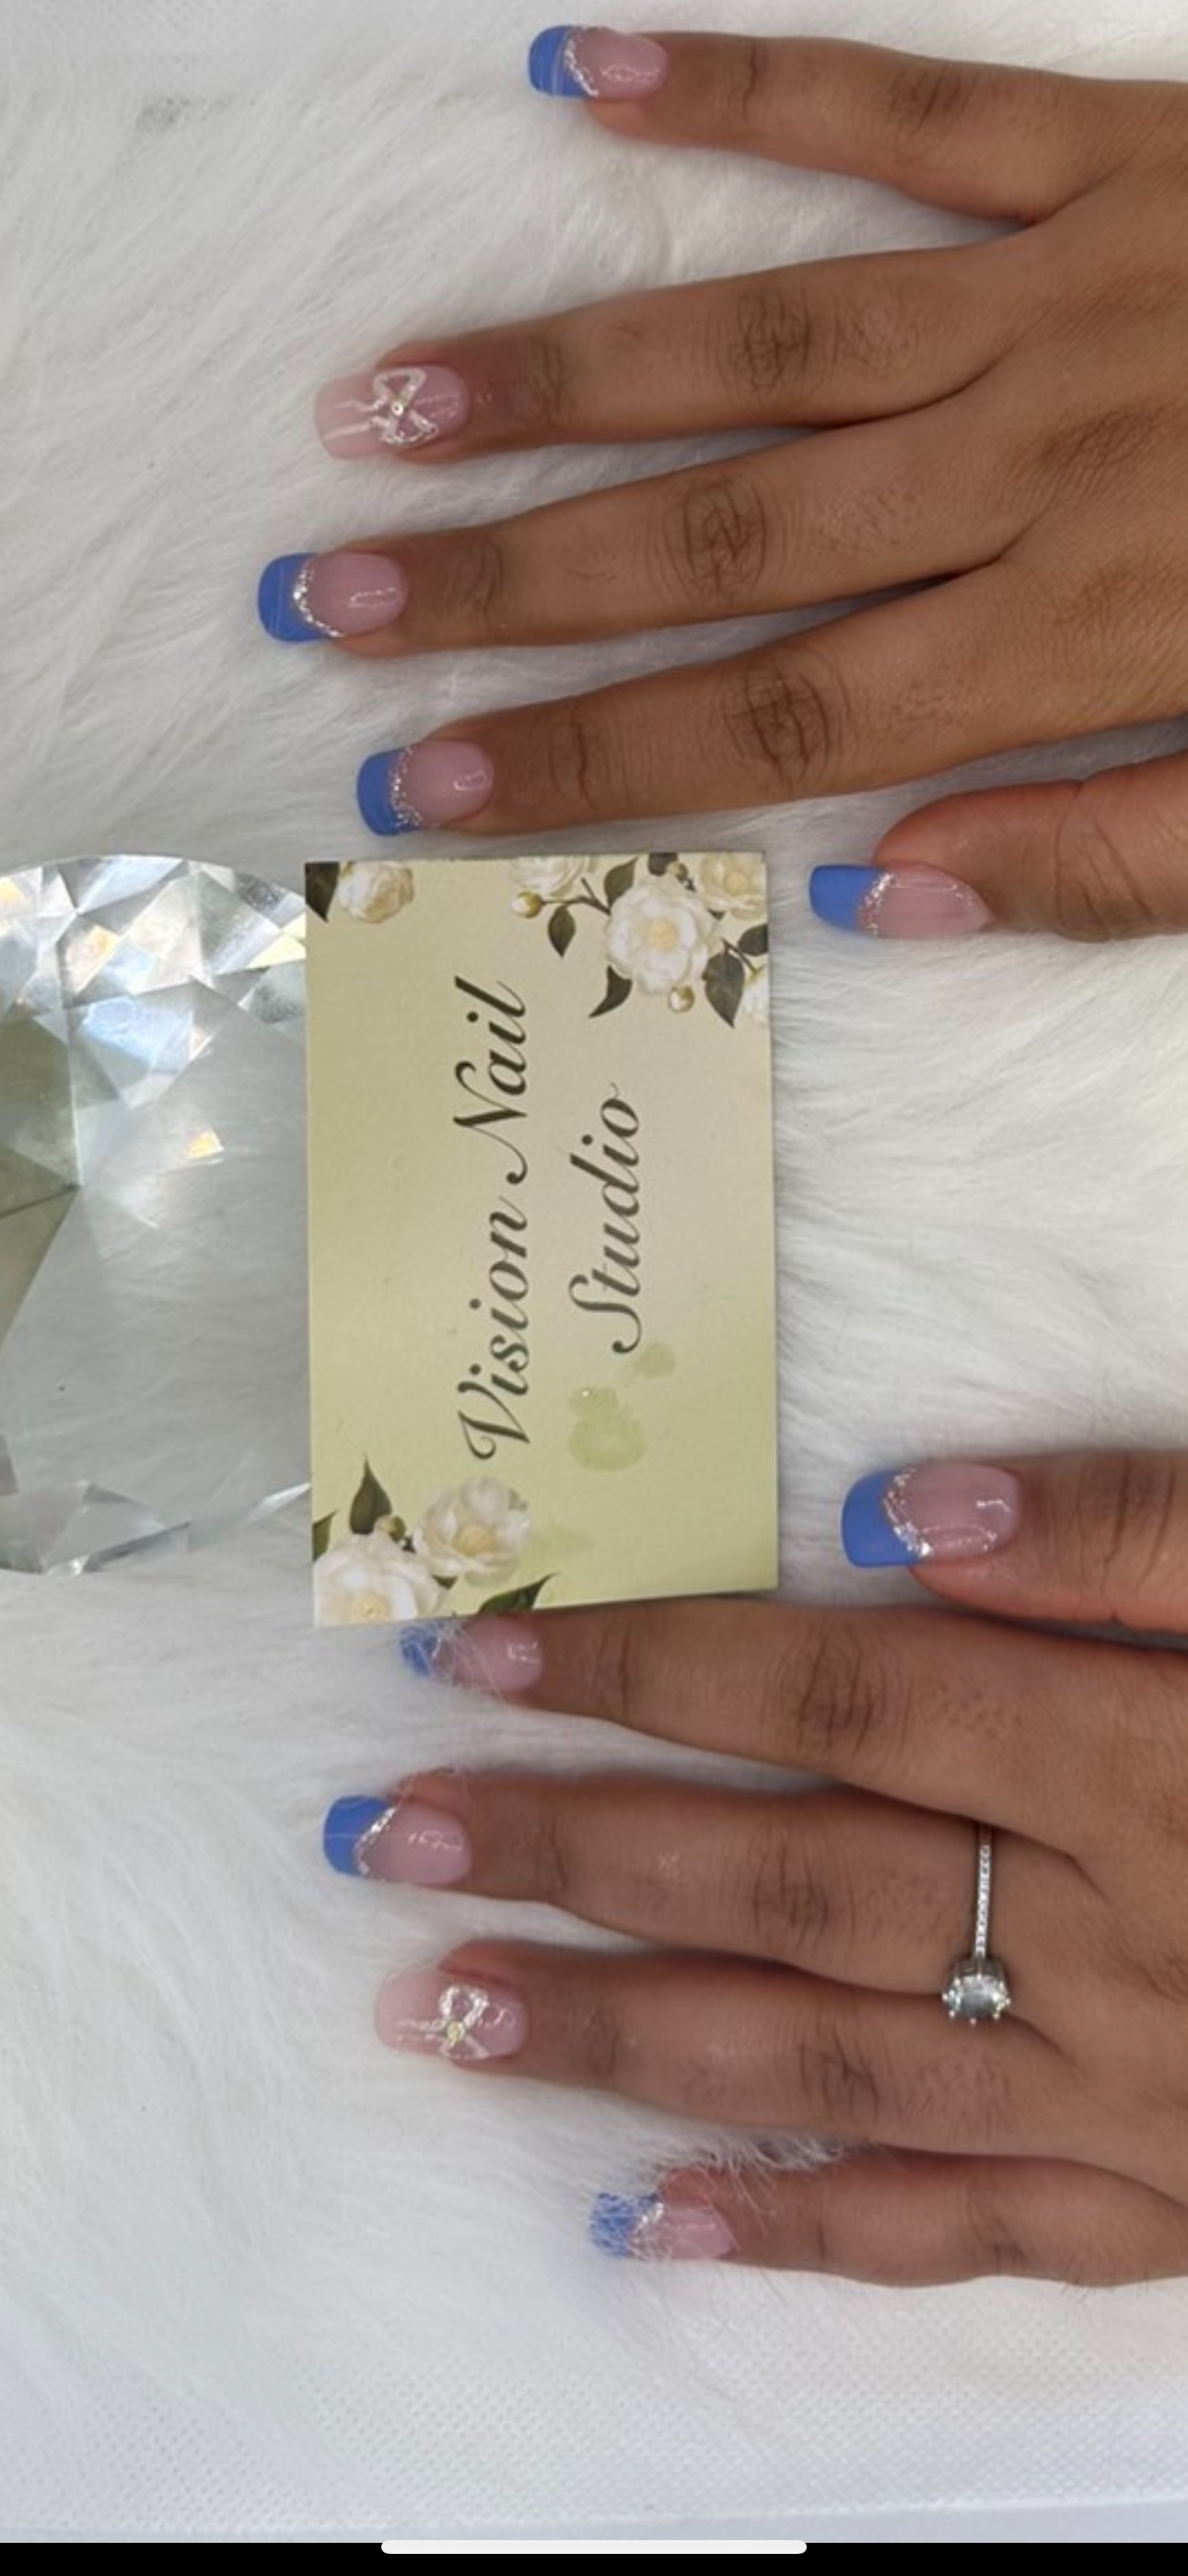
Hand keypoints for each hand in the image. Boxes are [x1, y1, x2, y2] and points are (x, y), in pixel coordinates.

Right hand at [261, 31, 1187, 936]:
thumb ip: (1105, 858)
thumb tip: (868, 893)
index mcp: (1085, 634)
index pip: (774, 722)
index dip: (580, 756)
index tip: (419, 778)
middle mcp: (1040, 459)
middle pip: (726, 540)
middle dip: (510, 581)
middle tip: (325, 593)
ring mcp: (1072, 288)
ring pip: (767, 333)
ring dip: (564, 371)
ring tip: (389, 400)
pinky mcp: (1125, 153)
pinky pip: (913, 105)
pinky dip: (750, 82)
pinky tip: (586, 72)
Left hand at [325, 1448, 1187, 2279]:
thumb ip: (1131, 1541)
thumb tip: (896, 1512)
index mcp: (1129, 1766)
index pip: (836, 1700)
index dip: (645, 1668)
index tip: (480, 1653)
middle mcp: (1099, 1943)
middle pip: (786, 1883)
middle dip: (569, 1851)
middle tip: (388, 1832)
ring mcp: (1118, 2094)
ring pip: (822, 2066)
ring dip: (614, 2035)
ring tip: (435, 2007)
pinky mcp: (1149, 2205)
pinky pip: (952, 2230)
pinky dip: (798, 2229)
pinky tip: (647, 2212)